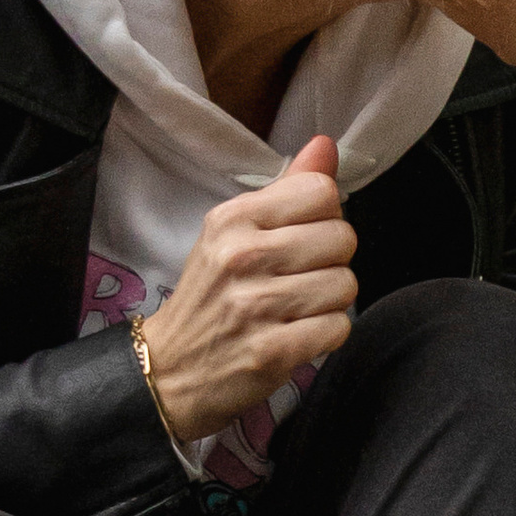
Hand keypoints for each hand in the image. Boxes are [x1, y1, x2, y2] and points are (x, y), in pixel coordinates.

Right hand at [138, 136, 356, 441]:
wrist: (170, 370)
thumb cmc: (210, 296)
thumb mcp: (234, 232)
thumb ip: (286, 189)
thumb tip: (326, 145)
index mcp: (232, 219)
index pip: (321, 192)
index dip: (325, 215)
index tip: (302, 236)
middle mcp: (242, 257)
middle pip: (342, 237)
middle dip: (332, 260)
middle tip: (301, 277)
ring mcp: (256, 306)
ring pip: (345, 284)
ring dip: (330, 300)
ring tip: (298, 307)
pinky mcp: (272, 351)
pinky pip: (338, 328)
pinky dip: (326, 334)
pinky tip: (298, 333)